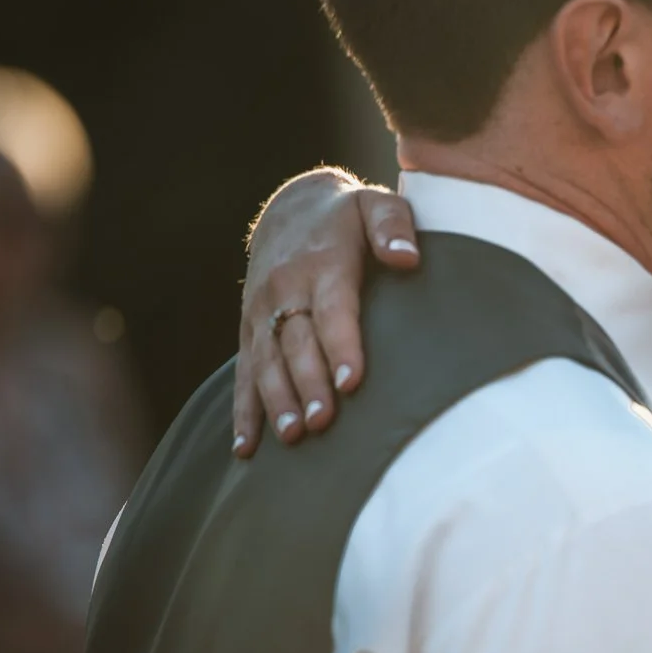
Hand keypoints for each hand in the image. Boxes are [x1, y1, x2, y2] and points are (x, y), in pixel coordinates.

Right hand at [232, 168, 418, 454]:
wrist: (290, 208)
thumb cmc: (348, 216)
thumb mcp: (375, 205)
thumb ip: (393, 226)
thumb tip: (407, 258)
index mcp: (322, 265)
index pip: (332, 310)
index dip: (341, 345)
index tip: (351, 381)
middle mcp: (285, 291)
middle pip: (295, 343)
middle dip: (308, 384)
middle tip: (323, 422)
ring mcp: (262, 313)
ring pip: (267, 362)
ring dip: (277, 401)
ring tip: (292, 436)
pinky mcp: (249, 331)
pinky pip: (244, 373)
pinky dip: (244, 411)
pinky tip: (247, 447)